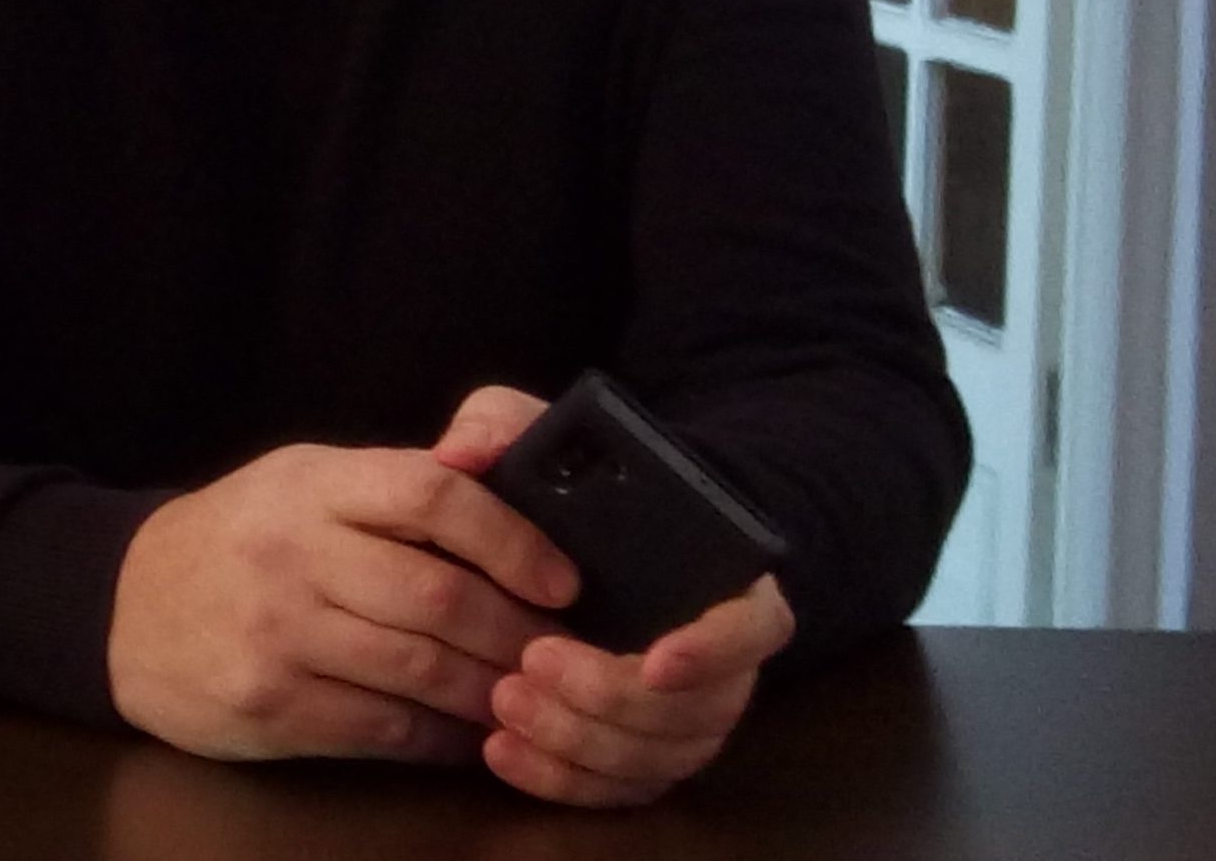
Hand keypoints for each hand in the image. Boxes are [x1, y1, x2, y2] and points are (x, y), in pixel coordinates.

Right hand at [106, 442, 579, 764]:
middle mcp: (295, 551)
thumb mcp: (304, 482)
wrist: (126, 607)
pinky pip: (381, 727)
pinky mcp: (269, 702)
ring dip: (490, 691)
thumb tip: (504, 478)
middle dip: (516, 632)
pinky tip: (470, 734)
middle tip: (563, 656)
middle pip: (436, 593)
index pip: (431, 492)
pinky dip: (440, 738)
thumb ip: (395, 485)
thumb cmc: (243, 537)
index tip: (562, 579)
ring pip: (418, 668)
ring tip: (529, 697)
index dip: (510, 537)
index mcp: (314, 483)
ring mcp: (278, 631)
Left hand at [432, 385, 797, 807]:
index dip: (716, 650)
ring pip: (658, 757)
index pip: (756, 625)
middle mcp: (716, 654)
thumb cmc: (561, 482)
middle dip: (612, 697)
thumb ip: (502, 427)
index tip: (655, 660)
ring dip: (582, 742)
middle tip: (532, 664)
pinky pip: (619, 789)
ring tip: (504, 702)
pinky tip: (503, 751)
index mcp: (721, 576)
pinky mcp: (639, 752)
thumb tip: (459, 453)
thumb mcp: (533, 434)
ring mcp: (682, 711)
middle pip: (698, 709)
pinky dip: (563, 779)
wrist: (558, 536)